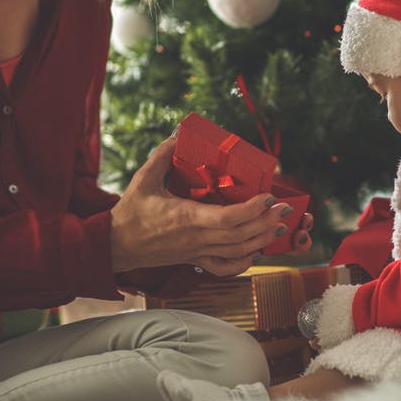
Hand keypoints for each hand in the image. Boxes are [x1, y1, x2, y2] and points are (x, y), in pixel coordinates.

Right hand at [108, 137, 300, 276]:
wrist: (115, 245)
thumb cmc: (130, 212)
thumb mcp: (144, 178)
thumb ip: (163, 154)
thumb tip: (179, 133)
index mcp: (186, 217)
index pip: (228, 218)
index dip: (253, 209)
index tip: (270, 196)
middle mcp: (196, 238)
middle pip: (240, 235)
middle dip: (267, 222)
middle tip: (285, 209)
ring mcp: (196, 252)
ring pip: (237, 252)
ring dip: (262, 240)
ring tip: (280, 226)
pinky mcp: (194, 261)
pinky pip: (223, 267)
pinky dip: (243, 263)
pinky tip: (256, 252)